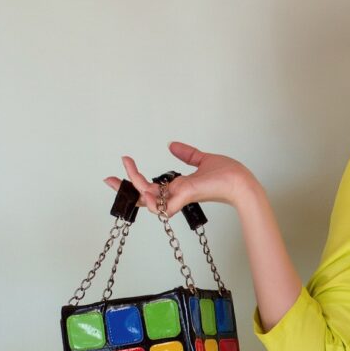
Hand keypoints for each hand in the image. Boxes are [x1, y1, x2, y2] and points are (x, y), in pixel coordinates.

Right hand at [103, 141, 258, 217]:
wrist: (241, 182)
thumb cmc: (228, 175)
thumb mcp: (202, 159)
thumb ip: (187, 154)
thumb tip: (171, 145)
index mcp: (177, 187)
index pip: (150, 188)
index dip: (133, 180)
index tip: (121, 167)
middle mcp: (175, 194)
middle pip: (141, 196)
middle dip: (123, 188)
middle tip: (107, 178)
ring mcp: (178, 197)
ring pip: (147, 199)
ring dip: (134, 186)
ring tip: (129, 167)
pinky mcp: (185, 196)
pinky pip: (161, 205)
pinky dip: (150, 200)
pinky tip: (143, 189)